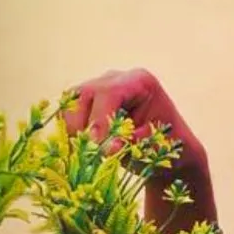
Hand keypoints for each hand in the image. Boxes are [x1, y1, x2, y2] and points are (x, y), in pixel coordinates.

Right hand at [64, 68, 208, 177]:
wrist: (165, 150)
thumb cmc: (165, 148)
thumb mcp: (155, 147)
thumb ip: (132, 144)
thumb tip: (107, 147)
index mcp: (139, 82)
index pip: (110, 92)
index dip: (100, 119)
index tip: (97, 145)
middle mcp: (116, 78)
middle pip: (85, 94)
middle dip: (85, 127)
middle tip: (94, 155)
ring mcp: (98, 87)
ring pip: (71, 104)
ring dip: (76, 132)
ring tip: (93, 154)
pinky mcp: (85, 102)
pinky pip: (68, 115)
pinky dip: (72, 134)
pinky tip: (87, 150)